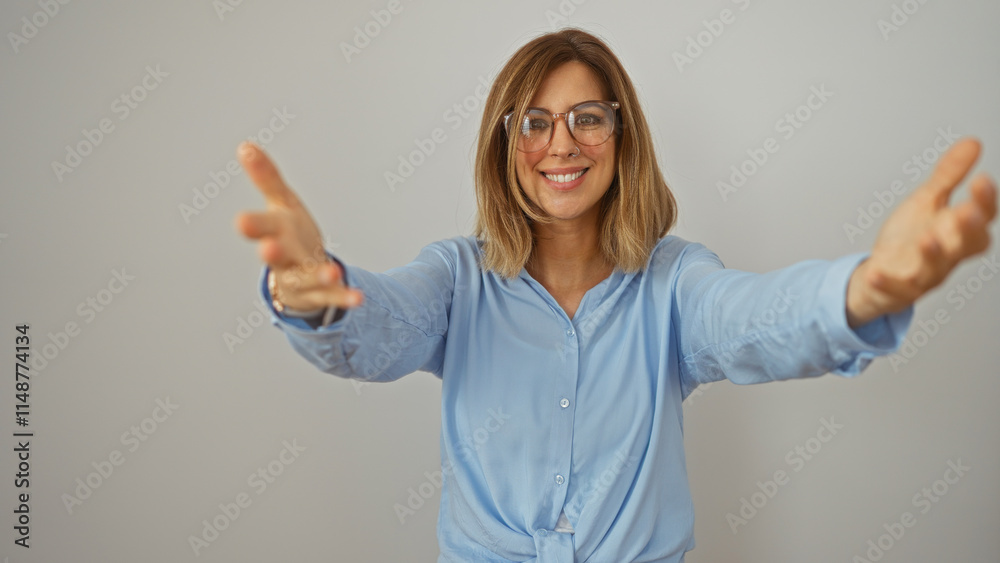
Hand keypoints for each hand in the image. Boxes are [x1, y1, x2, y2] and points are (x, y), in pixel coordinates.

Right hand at [233, 142, 363, 311]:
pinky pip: (332, 296)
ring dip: (318, 275)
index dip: (253, 225)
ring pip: (306, 279)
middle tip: (268, 248)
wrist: (299, 277)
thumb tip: (246, 146)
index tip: (242, 221)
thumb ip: (267, 178)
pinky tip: (358, 297)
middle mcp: (283, 258)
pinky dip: (344, 297)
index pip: (261, 226)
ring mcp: (300, 278)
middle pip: (275, 256)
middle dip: (272, 253)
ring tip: (333, 272)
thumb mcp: (281, 203)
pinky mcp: (320, 293)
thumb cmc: (289, 234)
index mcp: (273, 233)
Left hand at [846, 137, 996, 327]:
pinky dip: (886, 283)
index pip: (982, 218)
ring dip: (933, 254)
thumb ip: (948, 177)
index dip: (985, 201)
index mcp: (957, 233)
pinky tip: (874, 273)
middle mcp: (947, 256)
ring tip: (926, 238)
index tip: (981, 179)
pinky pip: (896, 290)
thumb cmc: (907, 239)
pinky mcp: (899, 290)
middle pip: (967, 246)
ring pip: (936, 269)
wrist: (880, 275)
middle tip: (965, 211)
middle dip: (968, 229)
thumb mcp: (927, 202)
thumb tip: (972, 143)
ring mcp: (924, 275)